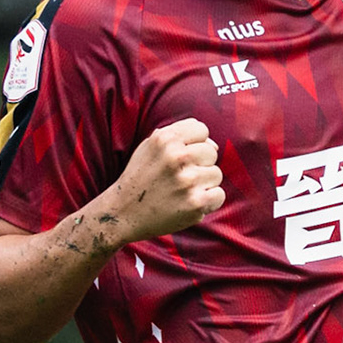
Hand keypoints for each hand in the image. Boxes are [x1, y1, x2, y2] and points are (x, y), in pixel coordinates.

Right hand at [107, 118, 224, 241]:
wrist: (123, 212)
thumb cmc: (141, 177)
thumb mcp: (151, 146)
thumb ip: (180, 136)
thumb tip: (215, 146)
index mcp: (165, 138)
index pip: (201, 130)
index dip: (194, 143)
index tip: (181, 156)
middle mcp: (177, 156)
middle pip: (211, 152)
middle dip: (199, 164)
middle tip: (178, 177)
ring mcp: (187, 180)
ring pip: (216, 174)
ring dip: (203, 184)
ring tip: (182, 190)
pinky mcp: (195, 202)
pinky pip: (219, 194)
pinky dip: (209, 201)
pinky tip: (190, 202)